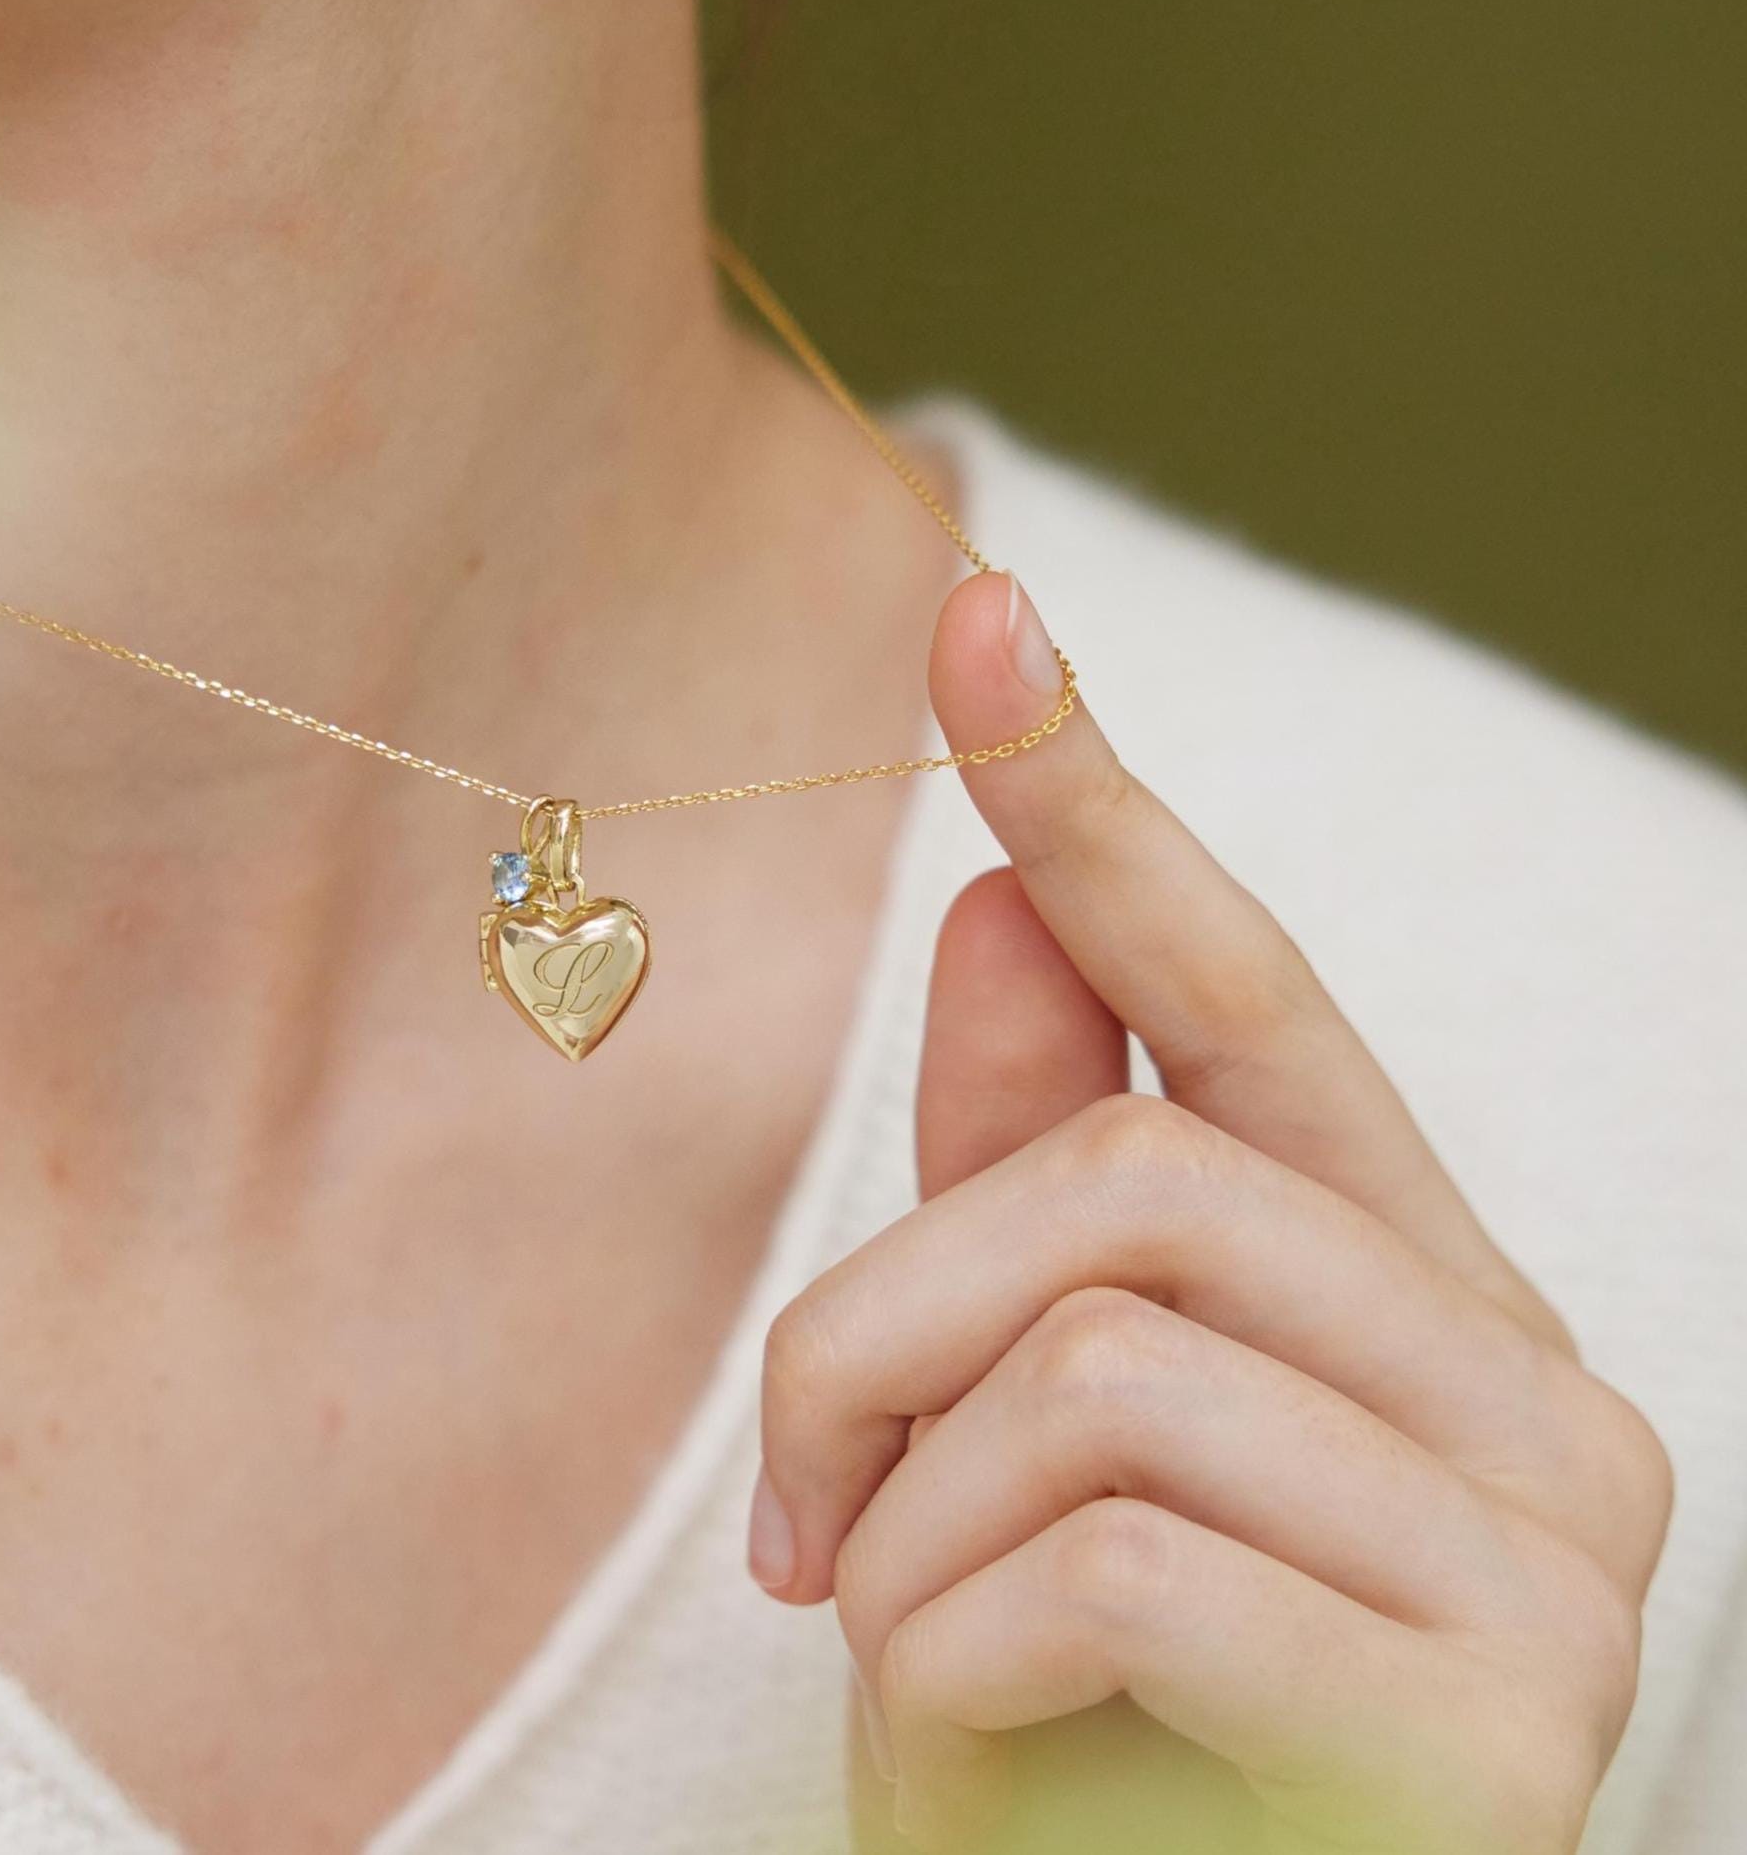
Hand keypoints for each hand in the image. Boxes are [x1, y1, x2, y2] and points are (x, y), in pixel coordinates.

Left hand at [748, 573, 1671, 1852]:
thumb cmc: (1074, 1726)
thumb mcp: (1000, 1447)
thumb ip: (1022, 1196)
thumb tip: (989, 904)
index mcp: (1425, 1311)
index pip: (1256, 1007)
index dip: (1102, 815)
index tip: (975, 612)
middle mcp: (1543, 1406)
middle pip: (1132, 1186)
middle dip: (875, 1331)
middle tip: (798, 1509)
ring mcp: (1555, 1568)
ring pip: (1101, 1360)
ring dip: (905, 1519)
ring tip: (897, 1656)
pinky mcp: (1500, 1729)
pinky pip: (1106, 1557)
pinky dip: (943, 1655)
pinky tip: (960, 1751)